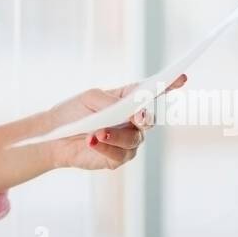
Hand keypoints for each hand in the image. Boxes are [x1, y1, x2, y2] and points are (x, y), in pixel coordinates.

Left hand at [43, 74, 187, 170]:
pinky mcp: (117, 158)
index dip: (169, 85)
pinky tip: (92, 141)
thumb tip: (130, 111)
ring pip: (132, 139)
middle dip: (145, 116)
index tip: (181, 78)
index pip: (152, 91)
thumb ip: (110, 102)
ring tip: (98, 132)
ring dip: (116, 135)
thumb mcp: (89, 98)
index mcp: (129, 99)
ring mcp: (128, 140)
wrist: (55, 136)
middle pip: (148, 119)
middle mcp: (133, 120)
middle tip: (138, 115)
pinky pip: (118, 155)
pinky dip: (105, 147)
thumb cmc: (75, 111)